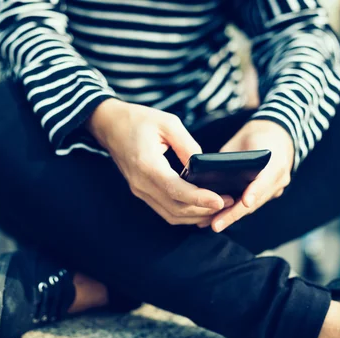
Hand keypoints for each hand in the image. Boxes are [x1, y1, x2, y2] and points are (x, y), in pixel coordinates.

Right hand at [87, 99, 231, 224]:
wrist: (110, 126)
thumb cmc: (138, 120)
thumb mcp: (168, 122)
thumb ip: (187, 145)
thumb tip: (204, 165)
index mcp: (147, 165)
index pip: (176, 190)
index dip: (199, 198)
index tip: (221, 200)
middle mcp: (141, 183)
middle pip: (176, 208)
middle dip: (204, 210)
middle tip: (229, 202)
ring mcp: (140, 191)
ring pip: (171, 214)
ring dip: (196, 216)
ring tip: (220, 208)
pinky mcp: (142, 192)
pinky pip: (165, 210)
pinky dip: (185, 213)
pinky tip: (201, 208)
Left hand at [206, 119, 294, 232]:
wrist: (275, 137)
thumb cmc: (256, 137)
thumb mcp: (244, 142)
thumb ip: (231, 159)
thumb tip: (208, 174)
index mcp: (276, 161)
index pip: (265, 179)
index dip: (255, 191)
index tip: (245, 202)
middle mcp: (279, 179)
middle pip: (255, 200)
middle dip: (234, 214)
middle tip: (216, 225)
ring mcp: (275, 189)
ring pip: (252, 206)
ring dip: (232, 217)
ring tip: (212, 225)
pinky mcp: (268, 195)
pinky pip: (251, 205)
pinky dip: (234, 212)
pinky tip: (216, 219)